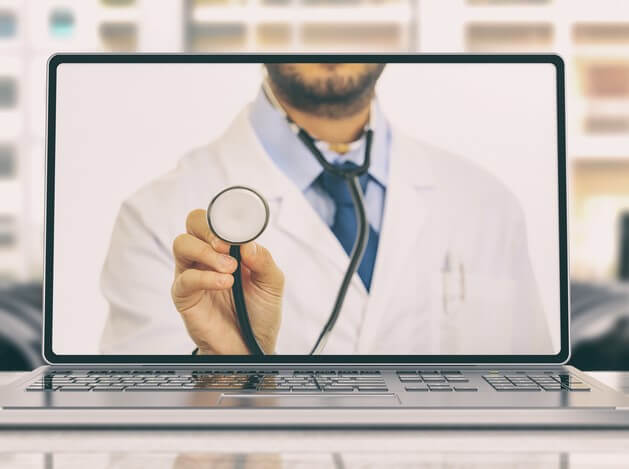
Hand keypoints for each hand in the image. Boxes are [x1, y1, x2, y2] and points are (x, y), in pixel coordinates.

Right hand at [171, 209, 283, 353]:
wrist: (251, 346)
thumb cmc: (259, 312)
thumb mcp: (272, 283)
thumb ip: (264, 260)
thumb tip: (248, 244)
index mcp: (228, 247)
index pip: (216, 218)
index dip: (224, 217)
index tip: (237, 229)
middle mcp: (207, 255)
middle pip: (193, 222)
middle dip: (209, 228)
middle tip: (227, 245)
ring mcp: (193, 273)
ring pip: (182, 244)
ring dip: (207, 252)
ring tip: (229, 269)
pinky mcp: (184, 295)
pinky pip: (185, 278)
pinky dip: (205, 277)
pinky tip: (224, 283)